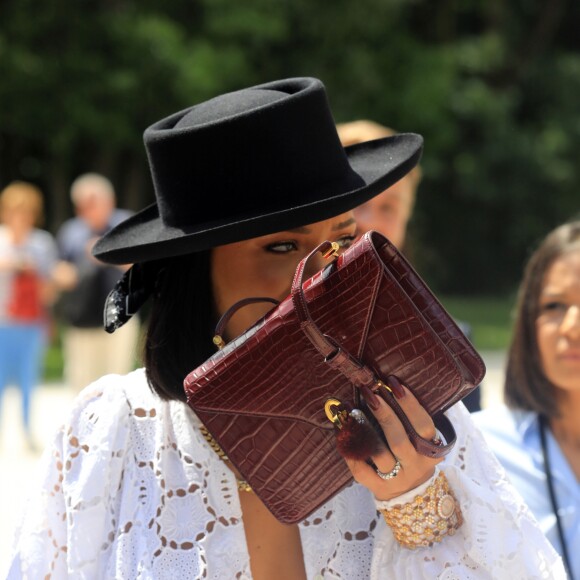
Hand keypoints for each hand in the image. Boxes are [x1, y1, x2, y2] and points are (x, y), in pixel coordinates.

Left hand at [344, 378, 442, 500]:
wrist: (410, 496)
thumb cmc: (413, 455)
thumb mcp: (420, 440)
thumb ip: (409, 418)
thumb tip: (385, 386)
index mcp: (430, 451)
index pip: (423, 426)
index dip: (409, 404)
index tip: (393, 383)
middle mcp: (416, 466)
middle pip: (399, 440)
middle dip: (384, 414)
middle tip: (370, 392)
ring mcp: (397, 480)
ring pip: (379, 454)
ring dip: (363, 430)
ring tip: (351, 410)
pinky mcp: (378, 488)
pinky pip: (361, 469)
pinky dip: (350, 449)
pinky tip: (342, 430)